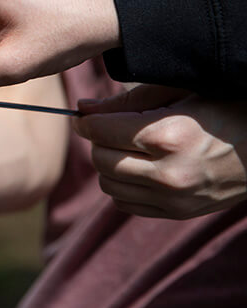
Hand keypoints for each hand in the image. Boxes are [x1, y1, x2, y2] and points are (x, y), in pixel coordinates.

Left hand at [74, 85, 246, 218]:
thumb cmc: (224, 108)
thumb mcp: (180, 93)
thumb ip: (128, 101)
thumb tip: (82, 109)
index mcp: (169, 135)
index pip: (101, 131)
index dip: (86, 121)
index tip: (84, 116)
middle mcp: (169, 173)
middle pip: (100, 159)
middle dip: (96, 141)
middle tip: (107, 129)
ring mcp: (174, 199)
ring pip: (108, 185)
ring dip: (107, 164)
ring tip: (125, 148)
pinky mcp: (178, 214)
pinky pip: (125, 204)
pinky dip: (122, 186)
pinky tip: (138, 168)